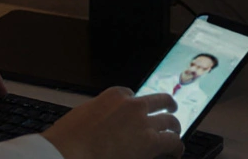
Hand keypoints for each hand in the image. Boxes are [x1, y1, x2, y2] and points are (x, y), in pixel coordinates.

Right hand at [41, 87, 182, 158]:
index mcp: (114, 95)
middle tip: (171, 110)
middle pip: (160, 100)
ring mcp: (144, 123)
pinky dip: (176, 146)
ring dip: (174, 128)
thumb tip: (105, 119)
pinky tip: (176, 152)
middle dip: (168, 105)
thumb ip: (100, 112)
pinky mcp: (151, 142)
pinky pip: (173, 141)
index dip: (135, 105)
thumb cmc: (71, 137)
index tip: (136, 113)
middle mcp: (133, 105)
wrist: (73, 152)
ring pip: (171, 121)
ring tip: (174, 135)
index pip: (132, 94)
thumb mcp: (84, 113)